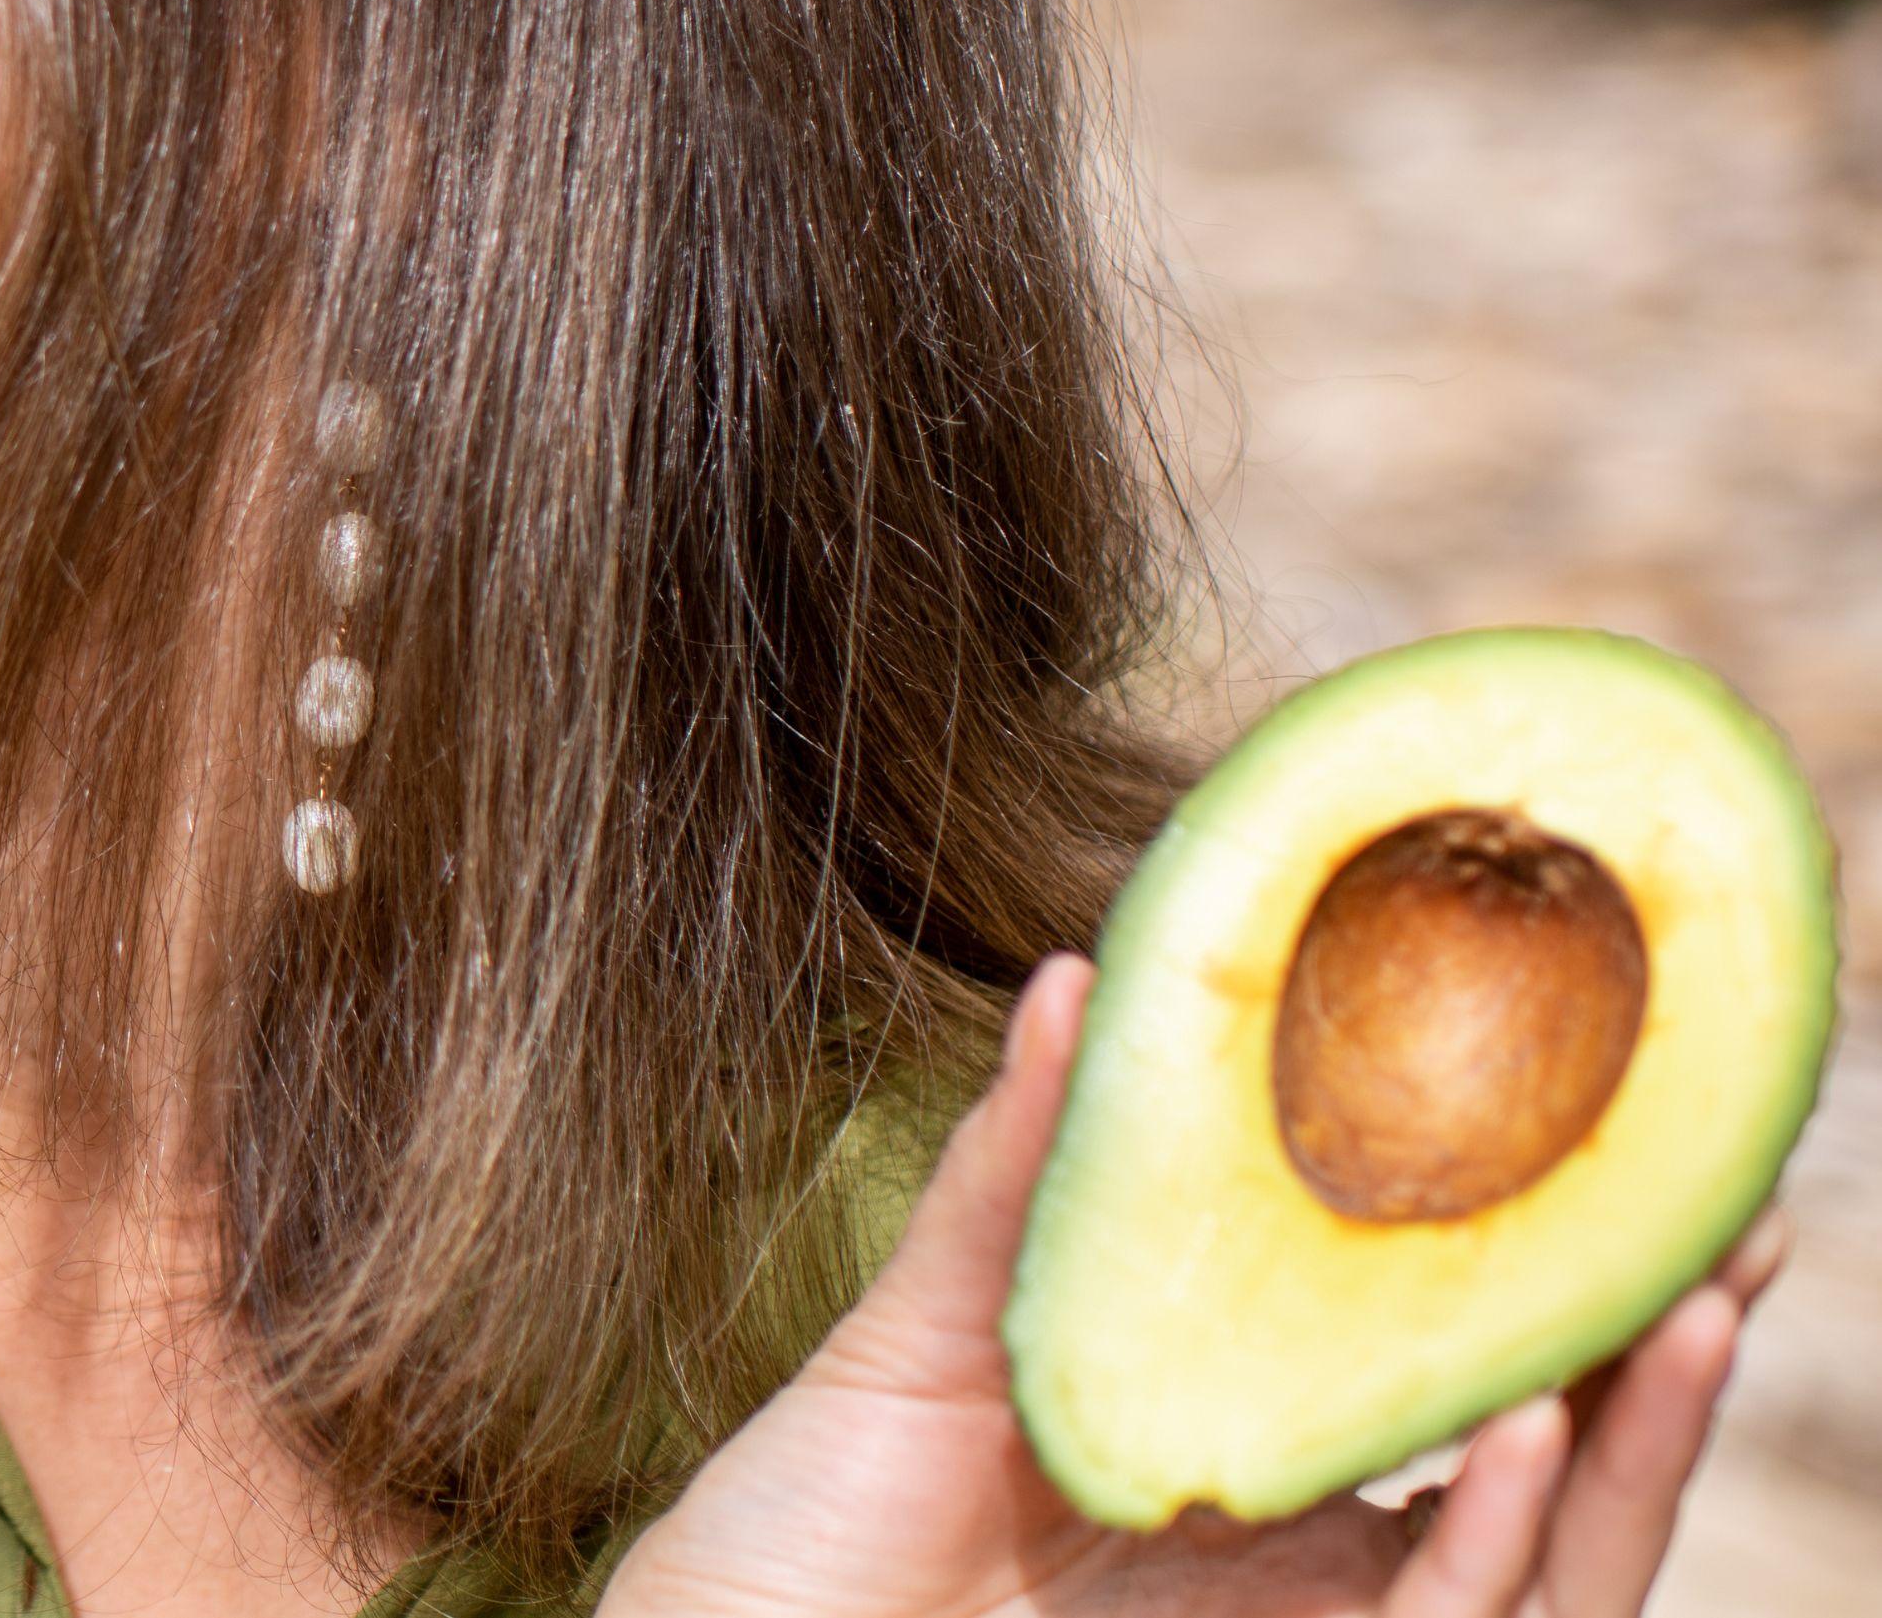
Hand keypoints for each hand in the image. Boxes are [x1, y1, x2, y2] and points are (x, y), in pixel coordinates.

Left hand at [605, 959, 1785, 1617]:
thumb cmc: (796, 1526)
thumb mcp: (927, 1330)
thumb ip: (1026, 1173)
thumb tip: (1085, 972)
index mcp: (1246, 1476)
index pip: (1454, 1383)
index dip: (1560, 1287)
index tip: (1640, 1157)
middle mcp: (1300, 1570)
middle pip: (1547, 1474)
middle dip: (1654, 1360)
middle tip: (1733, 1225)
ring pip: (1544, 1568)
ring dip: (1628, 1440)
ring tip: (1675, 1303)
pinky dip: (1498, 1536)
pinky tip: (1531, 1425)